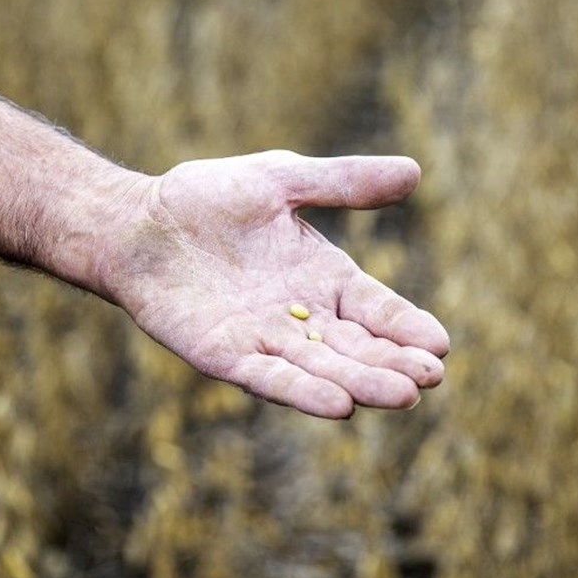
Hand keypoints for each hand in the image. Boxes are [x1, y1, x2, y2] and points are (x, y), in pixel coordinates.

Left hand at [108, 150, 448, 418]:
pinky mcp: (225, 356)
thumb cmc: (207, 199)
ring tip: (400, 396)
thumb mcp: (282, 180)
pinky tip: (338, 407)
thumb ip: (343, 182)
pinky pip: (270, 377)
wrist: (136, 222)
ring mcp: (264, 340)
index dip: (407, 326)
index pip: (377, 309)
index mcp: (323, 278)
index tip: (440, 345)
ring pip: (322, 367)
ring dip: (360, 383)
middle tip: (431, 379)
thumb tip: (415, 171)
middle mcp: (301, 317)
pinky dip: (303, 392)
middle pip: (357, 346)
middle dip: (393, 363)